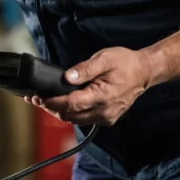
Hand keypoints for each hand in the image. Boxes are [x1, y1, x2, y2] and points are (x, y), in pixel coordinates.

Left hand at [26, 47, 162, 125]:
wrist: (144, 72)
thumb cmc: (125, 63)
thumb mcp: (104, 59)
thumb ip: (84, 69)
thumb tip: (66, 77)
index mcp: (102, 96)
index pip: (70, 104)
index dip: (51, 102)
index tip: (37, 97)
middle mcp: (104, 111)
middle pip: (69, 115)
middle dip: (50, 108)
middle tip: (35, 99)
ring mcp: (106, 117)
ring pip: (75, 120)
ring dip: (58, 112)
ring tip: (44, 101)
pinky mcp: (107, 119)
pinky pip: (83, 120)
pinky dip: (70, 114)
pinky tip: (61, 105)